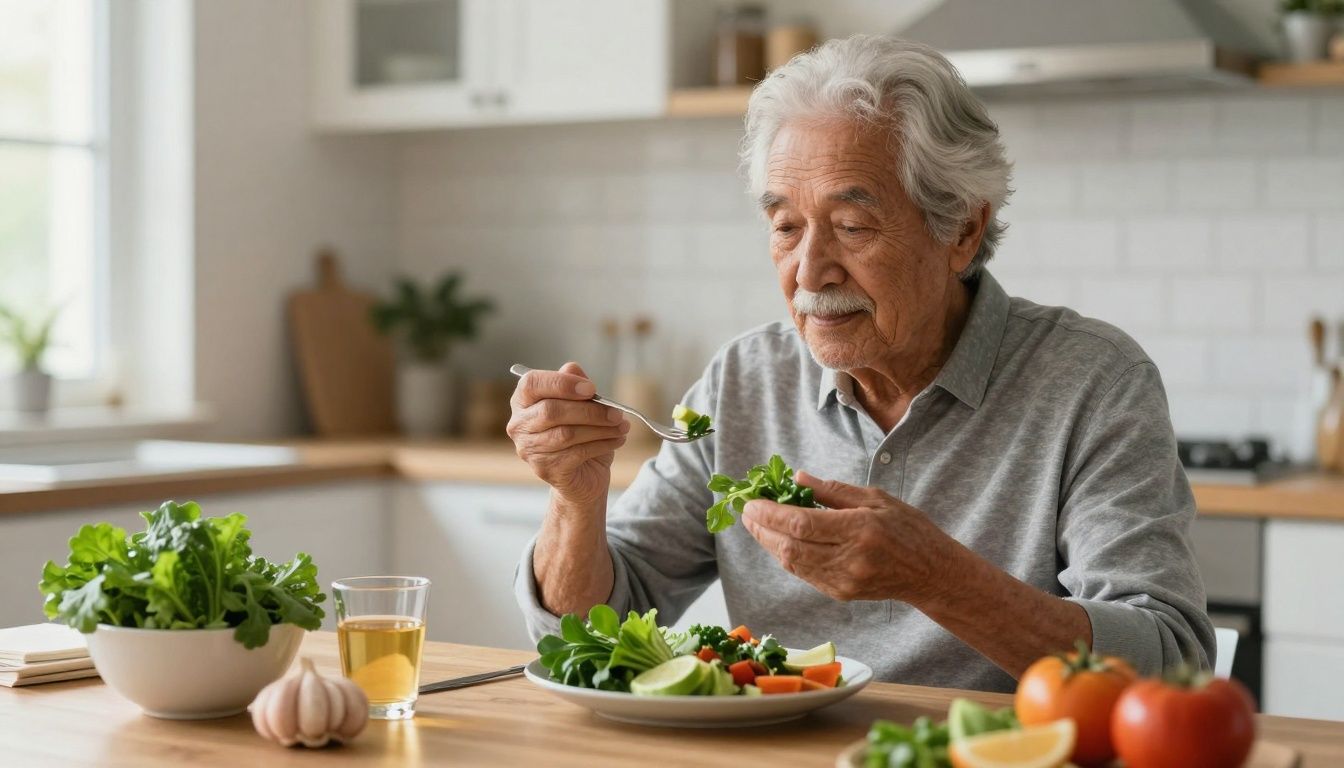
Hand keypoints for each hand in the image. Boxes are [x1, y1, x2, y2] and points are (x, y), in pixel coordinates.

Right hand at [507, 362, 630, 505]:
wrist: (584, 474)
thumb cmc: (580, 433)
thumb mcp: (581, 404)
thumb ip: (575, 384)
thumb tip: (573, 368)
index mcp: (523, 400)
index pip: (532, 384)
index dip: (562, 383)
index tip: (592, 389)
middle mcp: (519, 424)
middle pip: (551, 411)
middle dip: (589, 411)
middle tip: (617, 412)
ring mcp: (529, 449)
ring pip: (566, 434)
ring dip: (600, 429)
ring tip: (622, 427)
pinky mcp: (544, 468)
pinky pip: (575, 453)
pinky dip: (601, 444)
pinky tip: (617, 440)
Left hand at [740, 472, 954, 603]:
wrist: (931, 573)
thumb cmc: (908, 529)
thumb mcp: (876, 498)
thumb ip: (833, 491)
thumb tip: (797, 477)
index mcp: (860, 529)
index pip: (802, 524)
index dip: (771, 514)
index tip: (752, 502)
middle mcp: (850, 558)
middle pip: (790, 546)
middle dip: (762, 529)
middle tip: (747, 511)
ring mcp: (844, 580)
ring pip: (793, 563)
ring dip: (770, 543)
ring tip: (756, 524)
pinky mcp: (841, 593)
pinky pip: (804, 574)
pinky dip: (787, 556)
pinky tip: (778, 541)